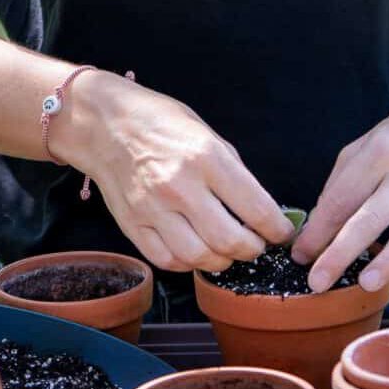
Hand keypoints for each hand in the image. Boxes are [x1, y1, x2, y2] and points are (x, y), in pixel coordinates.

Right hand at [60, 72, 294, 272]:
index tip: (281, 233)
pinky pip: (167, 260)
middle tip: (256, 245)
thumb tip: (261, 210)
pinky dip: (188, 263)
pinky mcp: (133, 224)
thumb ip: (234, 173)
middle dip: (253, 250)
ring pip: (199, 257)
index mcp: (206, 158)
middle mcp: (180, 186)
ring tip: (228, 251)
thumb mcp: (209, 135)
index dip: (277, 229)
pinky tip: (196, 251)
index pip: (256, 208)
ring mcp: (153, 208)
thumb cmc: (162, 124)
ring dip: (222, 261)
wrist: (106, 125)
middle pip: (229, 241)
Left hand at [291, 97, 388, 294]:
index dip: (317, 230)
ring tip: (366, 283)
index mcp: (379, 154)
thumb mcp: (373, 140)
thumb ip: (344, 177)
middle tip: (316, 281)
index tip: (300, 255)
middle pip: (368, 218)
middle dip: (339, 252)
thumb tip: (320, 221)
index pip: (340, 199)